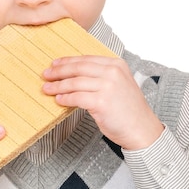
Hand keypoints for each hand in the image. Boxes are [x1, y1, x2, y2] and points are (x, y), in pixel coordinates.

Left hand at [43, 55, 163, 150]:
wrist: (142, 129)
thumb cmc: (129, 110)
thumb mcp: (119, 84)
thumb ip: (101, 76)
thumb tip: (73, 75)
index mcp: (117, 64)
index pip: (86, 59)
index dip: (67, 61)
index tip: (55, 64)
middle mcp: (113, 72)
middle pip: (78, 68)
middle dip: (59, 71)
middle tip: (46, 75)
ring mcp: (108, 86)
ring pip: (75, 83)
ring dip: (58, 86)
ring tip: (47, 89)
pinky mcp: (102, 102)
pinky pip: (77, 98)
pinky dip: (65, 99)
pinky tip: (59, 100)